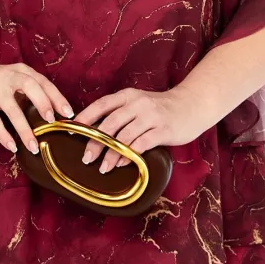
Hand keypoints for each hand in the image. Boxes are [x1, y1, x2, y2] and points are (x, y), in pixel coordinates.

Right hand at [0, 61, 74, 155]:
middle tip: (52, 121)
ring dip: (24, 129)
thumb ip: (32, 92)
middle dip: (43, 104)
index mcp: (22, 71)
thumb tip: (55, 115)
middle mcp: (9, 76)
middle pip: (30, 86)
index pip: (43, 82)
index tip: (69, 113)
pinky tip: (12, 146)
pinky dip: (3, 134)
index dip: (57, 97)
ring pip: (13, 109)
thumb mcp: (16, 81)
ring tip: (33, 147)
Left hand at [73, 87, 211, 171]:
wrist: (191, 105)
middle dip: (95, 143)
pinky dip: (129, 156)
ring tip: (103, 167)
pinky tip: (123, 164)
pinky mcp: (163, 130)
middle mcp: (137, 104)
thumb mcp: (139, 103)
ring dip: (111, 155)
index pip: (101, 105)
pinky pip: (141, 145)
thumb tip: (96, 131)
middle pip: (109, 124)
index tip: (72, 131)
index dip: (85, 117)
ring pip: (124, 137)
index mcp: (128, 96)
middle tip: (86, 158)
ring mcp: (151, 116)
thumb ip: (121, 112)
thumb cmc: (160, 108)